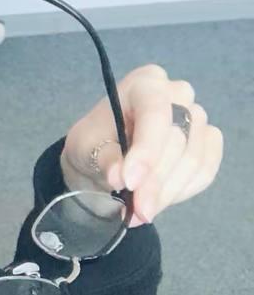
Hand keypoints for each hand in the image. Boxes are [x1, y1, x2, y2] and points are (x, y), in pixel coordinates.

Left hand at [60, 64, 223, 227]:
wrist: (103, 157)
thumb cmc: (93, 143)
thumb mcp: (85, 148)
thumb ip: (105, 159)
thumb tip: (120, 177)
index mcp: (145, 84)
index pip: (155, 113)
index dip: (146, 151)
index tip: (129, 183)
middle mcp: (177, 94)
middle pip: (177, 140)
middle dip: (154, 181)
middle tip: (135, 210)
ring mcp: (197, 118)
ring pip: (193, 160)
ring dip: (166, 192)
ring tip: (139, 211)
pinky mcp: (208, 142)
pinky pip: (205, 171)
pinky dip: (181, 192)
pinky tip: (157, 200)